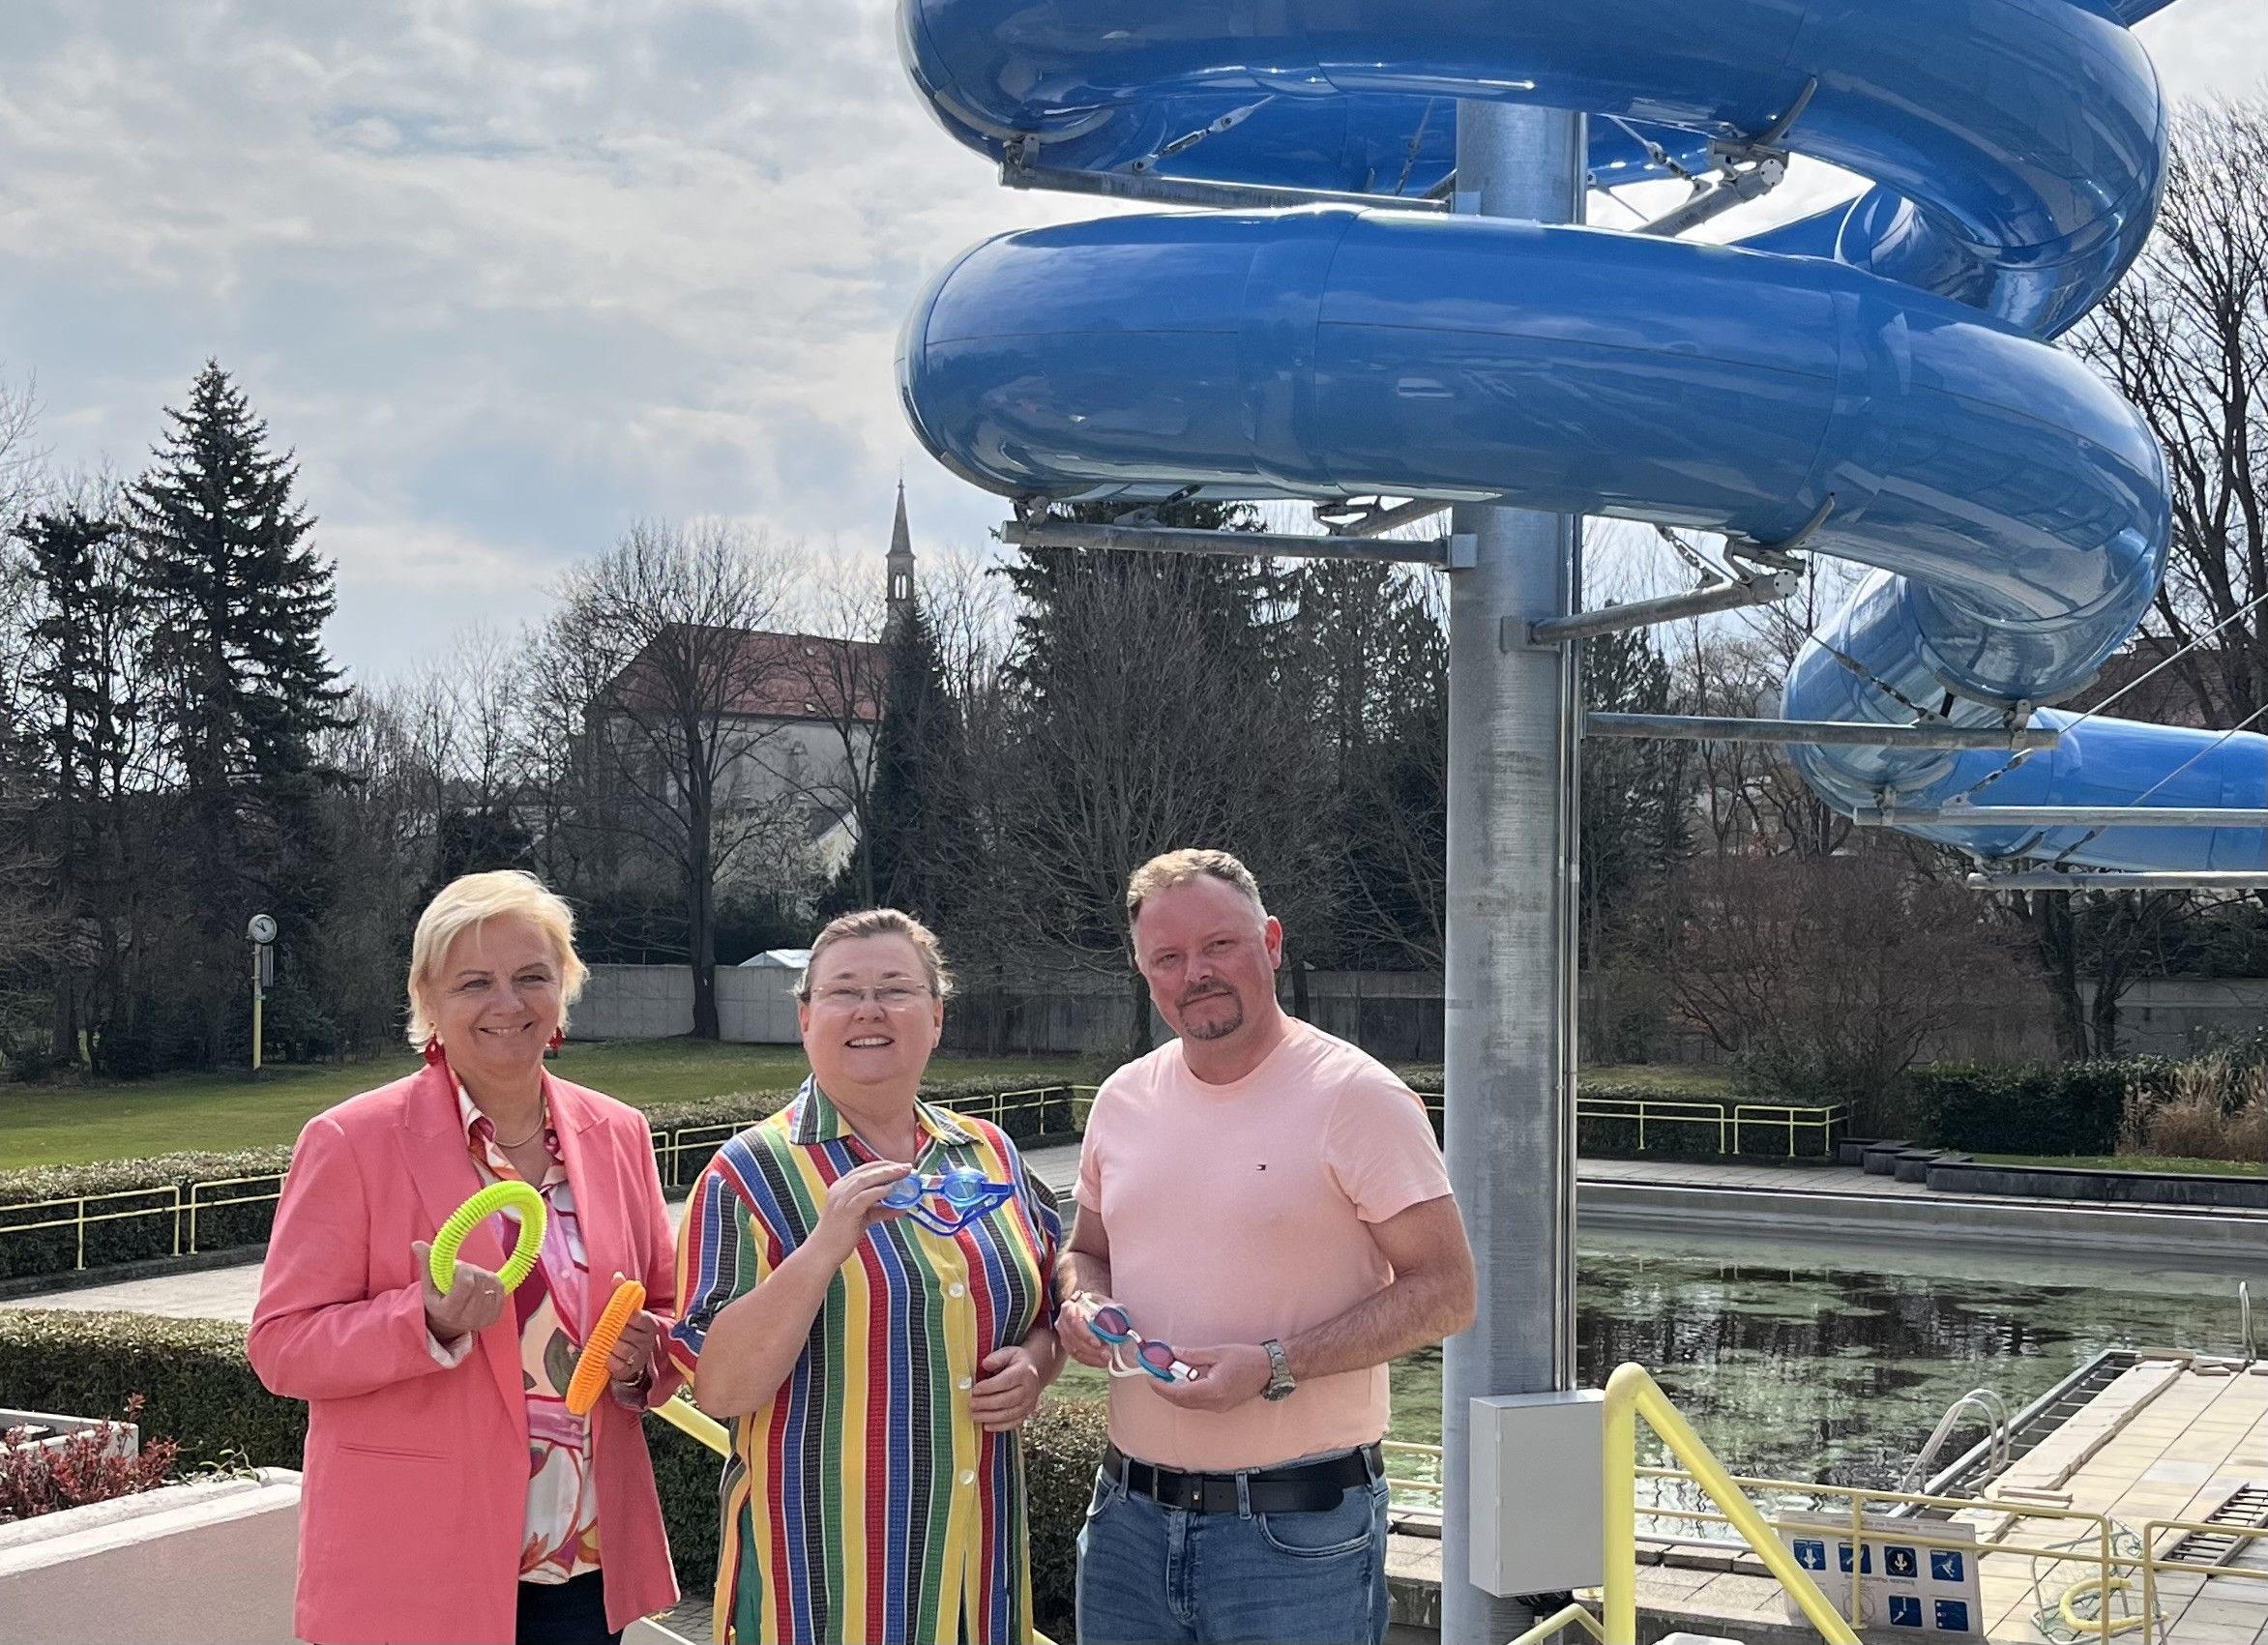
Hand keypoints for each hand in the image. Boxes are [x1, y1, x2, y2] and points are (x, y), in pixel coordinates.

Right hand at [413, 1239, 507, 1342]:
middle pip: (480, 1282)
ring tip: (472, 1280)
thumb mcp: (429, 1282)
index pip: (466, 1284)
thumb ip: (427, 1262)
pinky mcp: (494, 1316)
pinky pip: (501, 1289)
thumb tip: (417, 1244)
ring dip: (484, 1275)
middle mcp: (467, 1319)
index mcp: (448, 1311)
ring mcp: (483, 1319)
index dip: (464, 1270)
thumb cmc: (438, 1297)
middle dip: (473, 1271)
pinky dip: (493, 1282)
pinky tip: (482, 1286)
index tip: (459, 1267)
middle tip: (465, 1273)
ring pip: (493, 1284)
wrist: (449, 1321)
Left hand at [604, 1271, 661, 1406]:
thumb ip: (621, 1293)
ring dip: (609, 1346)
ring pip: (619, 1349)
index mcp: (649, 1322)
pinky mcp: (632, 1370)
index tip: (619, 1318)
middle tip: (609, 1332)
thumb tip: (617, 1276)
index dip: (624, 1318)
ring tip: (608, 1344)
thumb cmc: (629, 1329)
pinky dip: (609, 1360)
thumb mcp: (627, 1311)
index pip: (636, 1317)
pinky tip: (609, 1356)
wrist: (635, 1355)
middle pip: (624, 1334)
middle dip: (613, 1333)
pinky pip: (615, 1364)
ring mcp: (641, 1356)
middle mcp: (648, 1339)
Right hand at [809, 1159, 912, 1266]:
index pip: (864, 1170)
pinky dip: (879, 1191)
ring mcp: (840, 1199)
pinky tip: (890, 1190)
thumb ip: (880, 1210)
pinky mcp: (845, 1211)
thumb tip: (901, 1207)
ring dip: (886, 1175)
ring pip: (865, 1179)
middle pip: (867, 1171)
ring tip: (903, 1174)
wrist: (822, 1252)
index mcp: (841, 1188)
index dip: (884, 1166)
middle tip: (906, 1167)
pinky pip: (864, 1197)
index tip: (900, 1166)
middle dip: (888, 1167)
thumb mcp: (863, 1218)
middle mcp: (839, 1189)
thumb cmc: (840, 1236)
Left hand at [970, 1343, 1045, 1431]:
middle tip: (971, 1404)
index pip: (1006, 1381)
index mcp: (1024, 1372)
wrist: (1036, 1371)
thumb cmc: (1017, 1362)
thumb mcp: (1009, 1352)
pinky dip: (999, 1427)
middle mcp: (1029, 1389)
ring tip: (974, 1415)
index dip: (989, 1387)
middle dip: (986, 1403)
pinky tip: (986, 1426)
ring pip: (1009, 1414)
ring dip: (990, 1417)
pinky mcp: (1027, 1413)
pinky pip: (1013, 1423)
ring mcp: (1029, 1403)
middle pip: (1007, 1400)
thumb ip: (997, 1357)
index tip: (975, 1389)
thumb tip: (985, 1364)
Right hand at [1057, 1293, 1115, 1370]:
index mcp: (1070, 1307)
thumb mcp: (1105, 1304)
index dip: (1085, 1334)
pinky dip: (1090, 1360)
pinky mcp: (1068, 1346)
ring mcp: (1064, 1335)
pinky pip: (1077, 1357)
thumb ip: (1111, 1312)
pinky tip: (1102, 1362)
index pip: (1074, 1321)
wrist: (1089, 1308)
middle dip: (1091, 1349)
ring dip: (1092, 1357)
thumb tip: (1120, 1324)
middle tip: (1107, 1354)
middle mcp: (1062, 1322)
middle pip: (1073, 1339)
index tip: (1098, 1343)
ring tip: (1107, 1358)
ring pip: (1074, 1350)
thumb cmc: (1098, 1305)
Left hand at [1153, 1343, 1271, 1413]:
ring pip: (1189, 1404)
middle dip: (1165, 1390)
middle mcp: (1214, 1403)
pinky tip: (1184, 1380)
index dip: (1161, 1387)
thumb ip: (1193, 1355)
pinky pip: (1198, 1403)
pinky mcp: (1221, 1406)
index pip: (1179, 1394)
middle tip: (1154, 1375)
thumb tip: (1174, 1353)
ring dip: (1175, 1392)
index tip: (1150, 1377)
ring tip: (1166, 1376)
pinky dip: (1187, 1393)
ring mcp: (1218, 1407)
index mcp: (1212, 1390)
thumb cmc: (1247, 1358)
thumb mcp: (1218, 1352)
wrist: (1269, 1369)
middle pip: (1181, 1402)